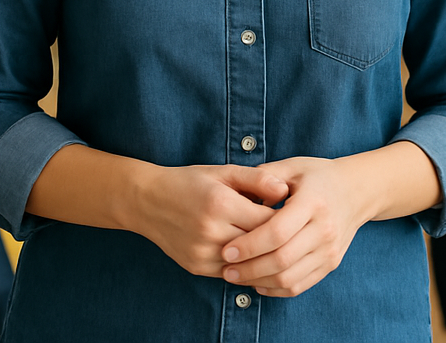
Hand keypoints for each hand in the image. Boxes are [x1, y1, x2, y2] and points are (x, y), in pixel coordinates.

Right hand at [130, 164, 288, 277]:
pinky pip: (231, 273)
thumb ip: (257, 179)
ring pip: (247, 264)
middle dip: (279, 240)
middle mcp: (211, 231)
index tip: (295, 214)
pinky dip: (245, 266)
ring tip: (276, 245)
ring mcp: (202, 253)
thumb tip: (285, 191)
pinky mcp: (197, 267)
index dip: (287, 219)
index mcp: (220, 204)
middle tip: (292, 232)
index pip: (268, 221)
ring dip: (263, 256)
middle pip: (260, 245)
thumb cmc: (191, 182)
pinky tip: (254, 254)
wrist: (149, 201)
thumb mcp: (224, 171)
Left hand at [221, 156, 369, 296]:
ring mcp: (329, 250)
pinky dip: (275, 289)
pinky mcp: (331, 264)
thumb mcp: (293, 166)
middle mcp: (325, 229)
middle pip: (282, 259)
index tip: (227, 250)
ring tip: (236, 277)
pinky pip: (300, 285)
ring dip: (259, 281)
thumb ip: (265, 177)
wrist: (356, 191)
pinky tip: (257, 282)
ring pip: (290, 278)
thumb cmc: (318, 176)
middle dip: (249, 268)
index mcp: (313, 202)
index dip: (250, 244)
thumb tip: (240, 198)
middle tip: (226, 269)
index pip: (278, 231)